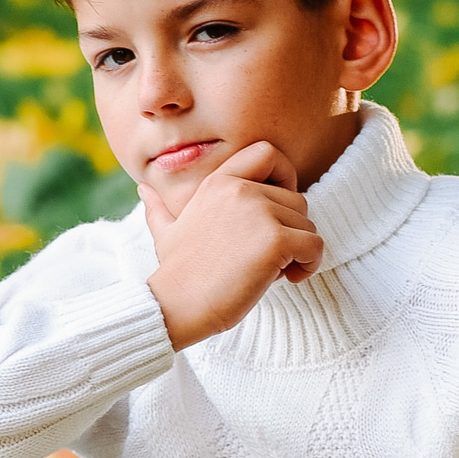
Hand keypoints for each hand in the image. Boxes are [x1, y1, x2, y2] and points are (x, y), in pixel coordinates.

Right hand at [142, 142, 324, 350]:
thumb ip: (159, 207)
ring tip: (270, 271)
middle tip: (267, 258)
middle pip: (297, 199)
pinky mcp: (275, 240)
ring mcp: (259, 213)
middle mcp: (241, 189)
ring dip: (299, 251)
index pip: (268, 152)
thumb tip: (143, 190)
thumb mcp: (165, 232)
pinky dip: (310, 265)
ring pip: (308, 225)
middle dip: (291, 230)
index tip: (278, 209)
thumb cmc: (176, 273)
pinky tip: (287, 279)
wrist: (175, 305)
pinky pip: (315, 246)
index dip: (286, 175)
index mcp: (219, 181)